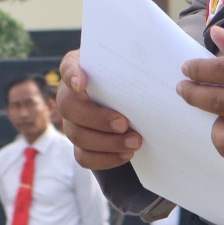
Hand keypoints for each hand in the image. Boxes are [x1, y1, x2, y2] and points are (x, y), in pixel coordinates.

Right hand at [56, 49, 142, 169]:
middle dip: (98, 119)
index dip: (72, 75)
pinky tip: (125, 154)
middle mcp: (68, 95)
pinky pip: (83, 156)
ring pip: (77, 135)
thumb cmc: (124, 76)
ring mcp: (71, 121)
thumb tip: (155, 74)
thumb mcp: (125, 65)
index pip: (68, 67)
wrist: (124, 96)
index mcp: (79, 69)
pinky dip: (105, 158)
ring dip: (107, 143)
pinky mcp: (79, 143)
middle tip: (124, 124)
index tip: (82, 83)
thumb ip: (130, 66)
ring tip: (134, 142)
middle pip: (70, 108)